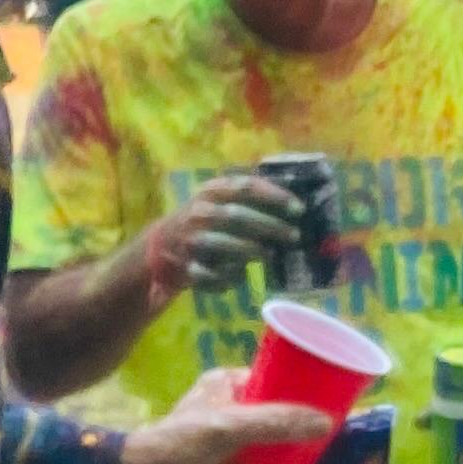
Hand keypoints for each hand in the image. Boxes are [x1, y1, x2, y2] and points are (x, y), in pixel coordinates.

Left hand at [113, 371, 340, 463]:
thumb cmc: (181, 442)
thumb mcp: (230, 426)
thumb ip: (277, 423)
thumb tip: (327, 423)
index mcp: (227, 382)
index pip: (275, 378)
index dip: (304, 387)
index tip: (333, 399)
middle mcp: (230, 404)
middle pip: (278, 408)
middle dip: (304, 419)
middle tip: (336, 430)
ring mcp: (230, 435)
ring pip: (272, 435)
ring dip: (294, 443)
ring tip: (328, 451)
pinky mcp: (227, 463)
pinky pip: (262, 460)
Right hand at [139, 172, 306, 301]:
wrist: (163, 246)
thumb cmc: (206, 221)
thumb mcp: (221, 201)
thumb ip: (251, 200)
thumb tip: (296, 209)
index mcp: (210, 190)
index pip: (245, 186)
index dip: (274, 196)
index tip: (300, 208)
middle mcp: (198, 212)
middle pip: (237, 215)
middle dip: (269, 226)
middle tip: (294, 235)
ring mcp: (190, 240)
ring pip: (223, 244)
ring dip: (251, 250)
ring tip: (272, 255)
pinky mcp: (187, 266)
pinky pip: (213, 274)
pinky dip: (230, 277)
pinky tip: (242, 275)